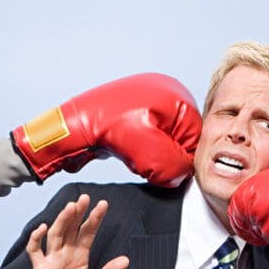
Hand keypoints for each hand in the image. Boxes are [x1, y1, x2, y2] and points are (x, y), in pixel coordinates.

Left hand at [11, 73, 200, 185]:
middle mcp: (168, 93)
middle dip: (163, 156)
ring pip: (164, 142)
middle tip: (140, 155)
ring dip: (150, 154)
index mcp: (178, 97)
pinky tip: (125, 146)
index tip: (157, 163)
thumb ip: (175, 167)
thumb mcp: (150, 153)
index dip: (178, 160)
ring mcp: (151, 101)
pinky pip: (150, 138)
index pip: (196, 140)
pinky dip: (140, 149)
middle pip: (181, 140)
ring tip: (130, 149)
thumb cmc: (106, 128)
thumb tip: (182, 175)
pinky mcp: (137, 111)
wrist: (72, 125)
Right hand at [20, 194, 128, 268]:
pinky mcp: (40, 268)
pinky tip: (42, 228)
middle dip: (78, 213)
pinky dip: (36, 238)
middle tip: (84, 198)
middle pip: (72, 228)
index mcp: (81, 255)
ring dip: (62, 220)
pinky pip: (35, 250)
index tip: (103, 204)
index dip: (94, 219)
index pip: (88, 232)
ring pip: (56, 234)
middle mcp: (66, 253)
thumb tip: (126, 260)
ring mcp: (52, 258)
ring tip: (70, 207)